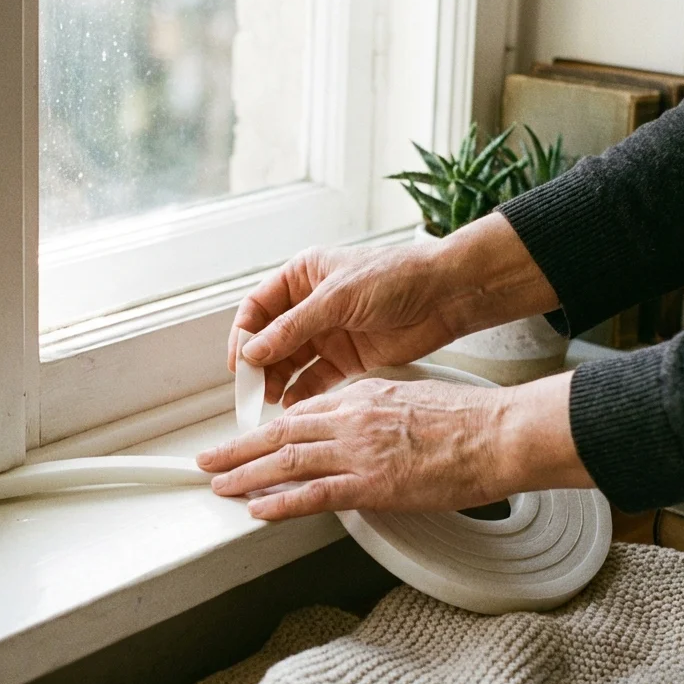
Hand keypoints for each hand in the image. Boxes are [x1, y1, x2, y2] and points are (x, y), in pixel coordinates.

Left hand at [197, 372, 594, 520]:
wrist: (496, 433)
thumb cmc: (468, 419)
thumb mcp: (410, 399)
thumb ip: (376, 413)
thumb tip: (361, 430)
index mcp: (361, 397)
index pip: (301, 413)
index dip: (267, 430)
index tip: (248, 441)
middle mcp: (351, 420)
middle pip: (280, 434)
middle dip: (238, 450)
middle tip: (209, 462)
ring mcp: (357, 452)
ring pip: (286, 462)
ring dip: (245, 476)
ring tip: (219, 486)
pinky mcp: (370, 484)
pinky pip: (313, 494)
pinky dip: (280, 503)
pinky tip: (257, 509)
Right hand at [230, 212, 558, 405]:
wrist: (445, 295)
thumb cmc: (395, 278)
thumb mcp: (337, 299)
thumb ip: (293, 328)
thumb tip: (253, 351)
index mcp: (302, 277)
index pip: (257, 309)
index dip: (244, 336)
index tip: (239, 364)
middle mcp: (310, 306)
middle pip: (270, 340)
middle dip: (258, 365)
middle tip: (251, 391)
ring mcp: (328, 333)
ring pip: (290, 362)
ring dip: (277, 380)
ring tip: (270, 400)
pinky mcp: (348, 358)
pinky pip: (315, 378)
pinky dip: (302, 392)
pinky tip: (293, 405)